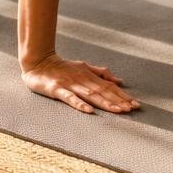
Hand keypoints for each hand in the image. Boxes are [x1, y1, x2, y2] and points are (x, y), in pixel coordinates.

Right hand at [21, 52, 140, 114]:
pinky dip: (80, 104)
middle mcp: (81, 79)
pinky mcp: (57, 89)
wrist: (37, 62)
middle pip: (103, 91)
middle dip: (118, 100)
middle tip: (132, 109)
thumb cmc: (61, 67)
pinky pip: (70, 98)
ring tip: (118, 110)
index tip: (135, 104)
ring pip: (90, 95)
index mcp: (89, 74)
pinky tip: (89, 111)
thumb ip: (100, 73)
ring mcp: (69, 84)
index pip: (109, 86)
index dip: (122, 95)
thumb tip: (119, 80)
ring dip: (105, 103)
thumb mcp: (83, 67)